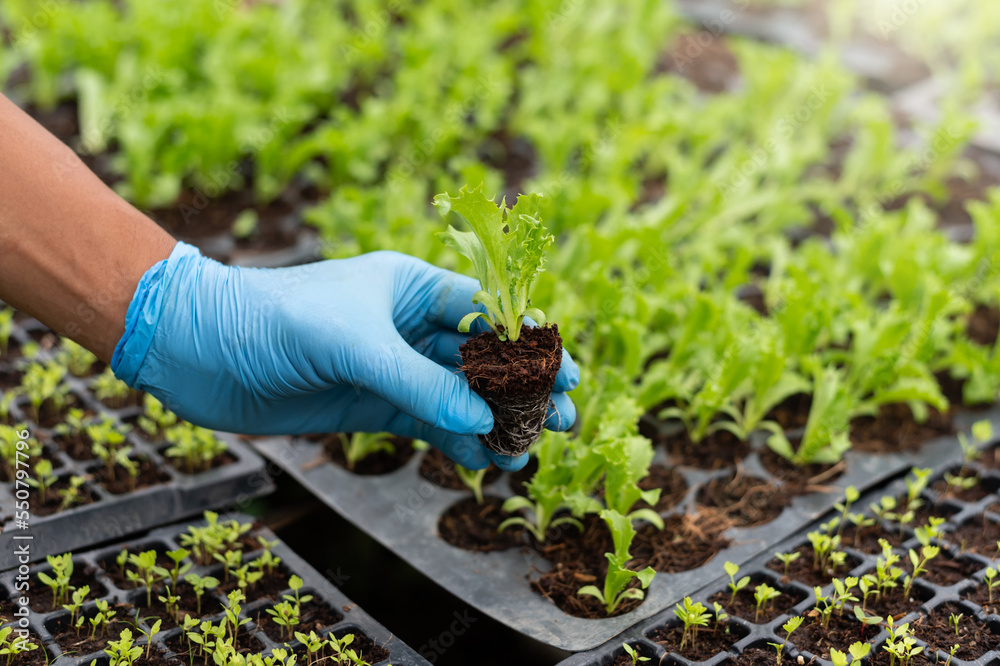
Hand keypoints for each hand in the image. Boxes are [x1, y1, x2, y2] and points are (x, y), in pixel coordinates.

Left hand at [112, 243, 578, 470]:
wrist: (197, 350)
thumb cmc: (273, 319)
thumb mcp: (353, 343)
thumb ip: (418, 382)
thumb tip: (482, 421)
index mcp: (408, 286)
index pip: (485, 312)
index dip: (528, 342)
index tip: (567, 371)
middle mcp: (404, 325)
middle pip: (479, 358)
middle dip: (520, 388)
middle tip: (563, 419)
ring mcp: (388, 367)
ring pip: (455, 396)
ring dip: (492, 422)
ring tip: (527, 451)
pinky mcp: (367, 405)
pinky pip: (423, 423)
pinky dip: (453, 442)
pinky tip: (481, 461)